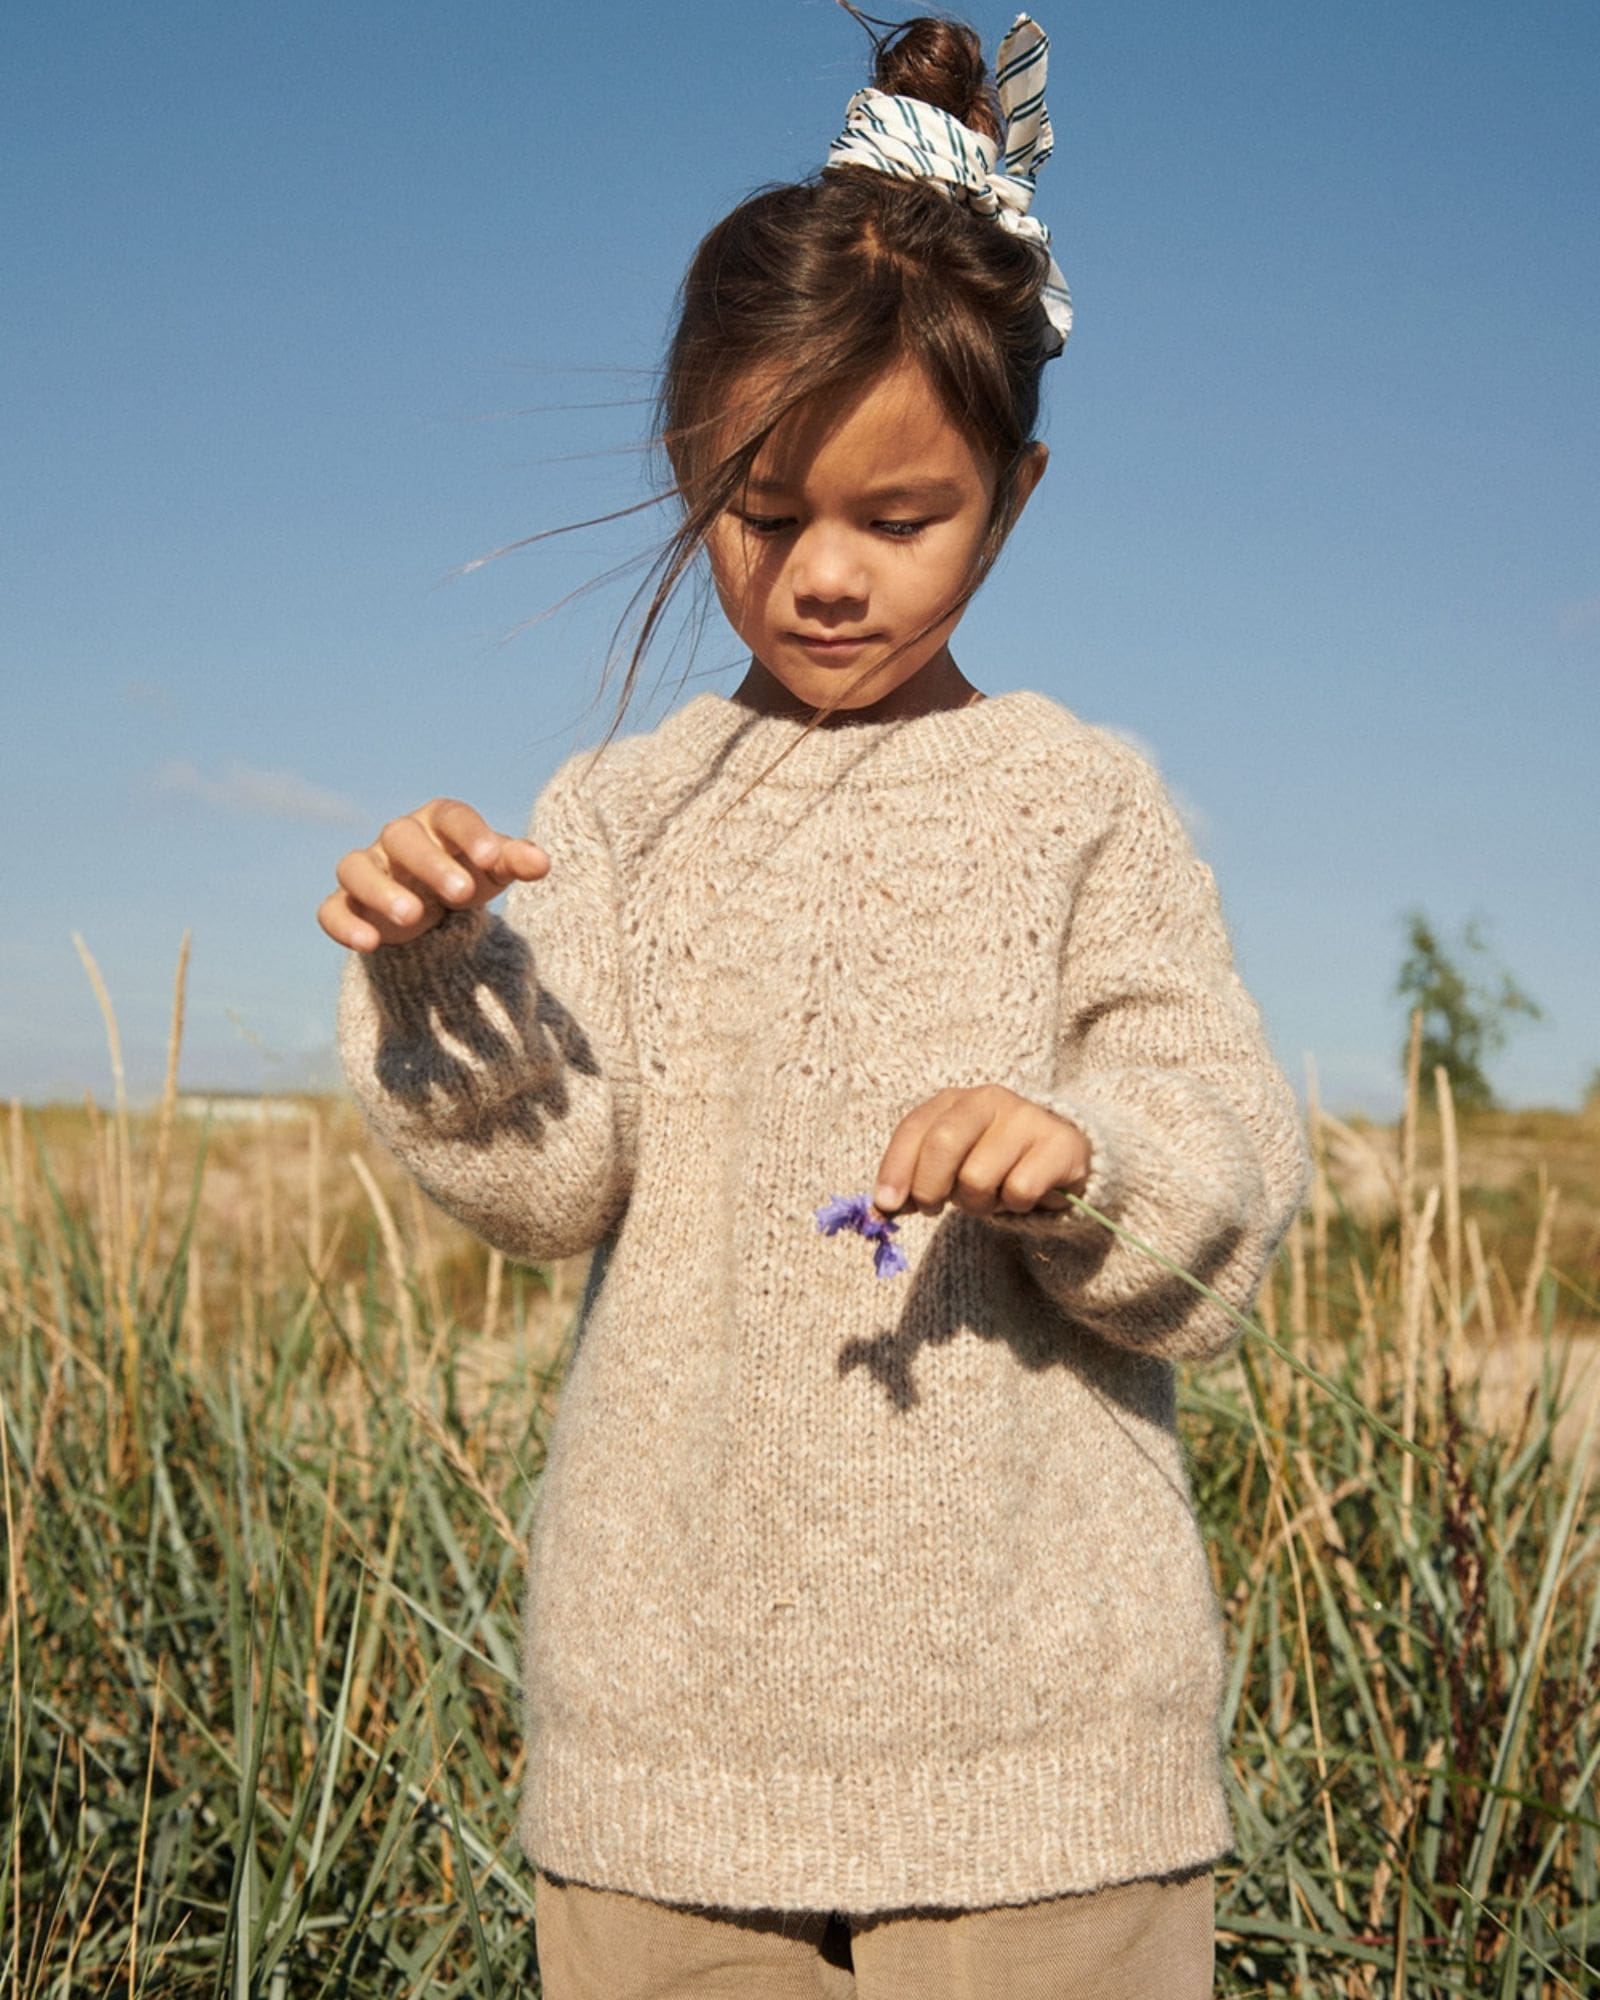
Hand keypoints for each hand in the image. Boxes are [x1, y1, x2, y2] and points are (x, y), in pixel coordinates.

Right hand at [318, 797, 549, 952]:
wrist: (435, 908)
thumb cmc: (468, 875)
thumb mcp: (493, 870)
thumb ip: (515, 862)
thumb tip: (542, 863)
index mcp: (437, 821)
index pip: (451, 815)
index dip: (471, 833)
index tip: (494, 859)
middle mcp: (397, 839)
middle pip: (401, 837)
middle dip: (429, 863)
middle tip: (461, 894)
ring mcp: (368, 869)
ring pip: (356, 867)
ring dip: (381, 890)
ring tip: (413, 918)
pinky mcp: (346, 904)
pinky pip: (332, 909)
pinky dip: (344, 925)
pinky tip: (368, 944)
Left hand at [872, 1085, 1091, 1220]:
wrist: (1059, 1158)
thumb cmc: (992, 1163)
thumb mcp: (948, 1168)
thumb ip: (913, 1183)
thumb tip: (880, 1210)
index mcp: (953, 1100)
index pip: (914, 1129)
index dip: (895, 1169)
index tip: (885, 1206)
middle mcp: (988, 1099)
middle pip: (943, 1144)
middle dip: (930, 1187)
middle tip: (934, 1209)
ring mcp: (1025, 1117)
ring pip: (978, 1176)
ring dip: (978, 1203)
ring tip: (991, 1195)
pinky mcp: (1058, 1144)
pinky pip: (1019, 1190)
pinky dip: (1015, 1205)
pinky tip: (1024, 1195)